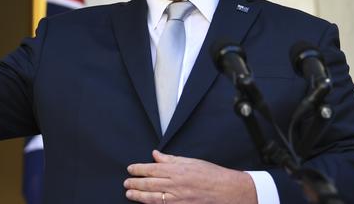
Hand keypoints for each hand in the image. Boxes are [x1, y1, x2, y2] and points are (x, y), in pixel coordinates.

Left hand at [124, 150, 256, 203]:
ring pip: (153, 198)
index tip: (130, 168)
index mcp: (177, 170)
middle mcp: (176, 184)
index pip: (152, 169)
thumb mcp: (191, 161)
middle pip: (149, 184)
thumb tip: (155, 154)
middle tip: (126, 182)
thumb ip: (170, 159)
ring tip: (129, 194)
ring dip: (139, 196)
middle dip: (135, 183)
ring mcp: (178, 199)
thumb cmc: (211, 174)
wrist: (228, 191)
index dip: (139, 169)